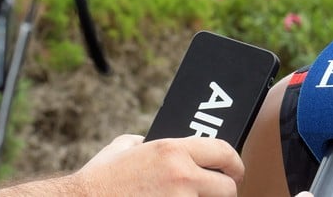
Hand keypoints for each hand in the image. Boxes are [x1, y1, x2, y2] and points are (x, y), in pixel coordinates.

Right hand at [70, 134, 243, 196]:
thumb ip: (143, 142)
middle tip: (218, 192)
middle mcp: (181, 176)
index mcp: (173, 151)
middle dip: (225, 191)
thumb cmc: (97, 180)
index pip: (223, 152)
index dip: (234, 163)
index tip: (235, 171)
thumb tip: (148, 141)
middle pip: (227, 188)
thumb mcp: (121, 149)